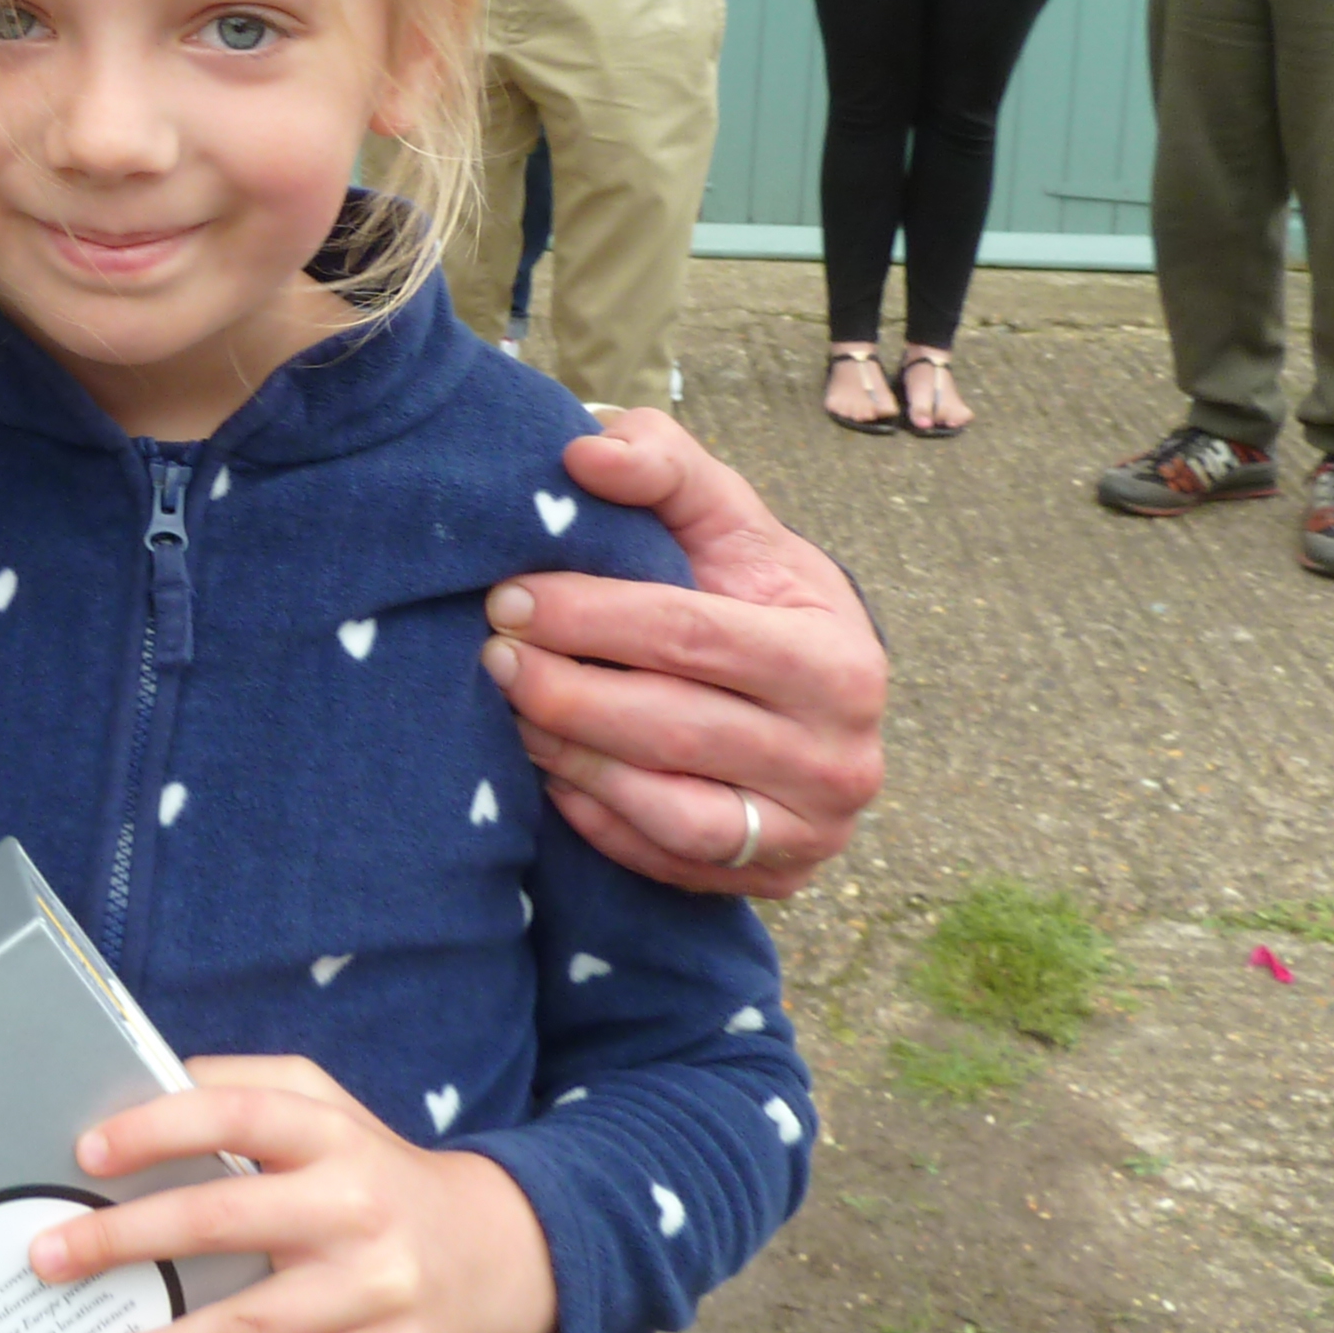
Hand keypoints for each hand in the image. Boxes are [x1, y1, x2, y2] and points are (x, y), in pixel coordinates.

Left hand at [29, 1057, 554, 1332]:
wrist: (496, 1253)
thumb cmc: (376, 1173)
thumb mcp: (326, 1107)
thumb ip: (245, 1085)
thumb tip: (145, 1086)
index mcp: (331, 1133)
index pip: (233, 1115)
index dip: (155, 1128)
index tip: (87, 1154)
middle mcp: (355, 1205)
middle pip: (223, 1221)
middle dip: (123, 1241)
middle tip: (48, 1258)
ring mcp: (374, 1289)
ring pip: (248, 1325)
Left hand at [482, 412, 884, 898]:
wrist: (816, 688)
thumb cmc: (754, 591)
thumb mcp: (727, 517)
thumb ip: (663, 466)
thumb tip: (585, 452)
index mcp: (836, 657)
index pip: (691, 635)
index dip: (589, 615)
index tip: (510, 596)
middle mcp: (841, 756)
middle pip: (672, 728)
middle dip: (566, 692)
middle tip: (492, 656)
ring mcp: (813, 830)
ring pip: (670, 810)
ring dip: (574, 761)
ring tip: (513, 712)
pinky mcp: (779, 880)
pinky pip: (669, 861)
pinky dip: (600, 821)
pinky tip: (550, 773)